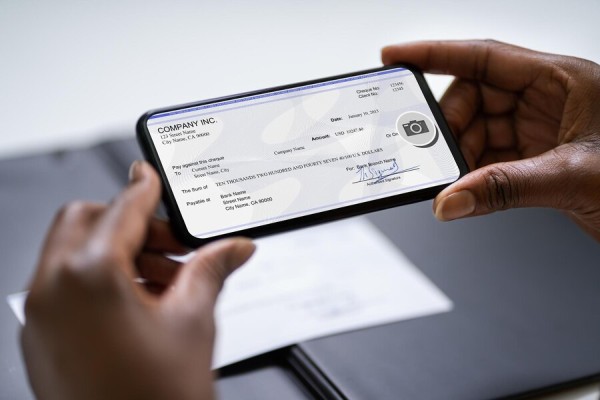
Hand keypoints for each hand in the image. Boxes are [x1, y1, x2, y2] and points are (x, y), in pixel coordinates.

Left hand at [21, 161, 254, 399]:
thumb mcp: (193, 321)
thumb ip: (212, 269)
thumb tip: (234, 247)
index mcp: (89, 277)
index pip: (122, 208)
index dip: (145, 187)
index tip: (151, 174)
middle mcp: (52, 292)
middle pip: (86, 222)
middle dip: (132, 225)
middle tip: (173, 246)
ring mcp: (40, 318)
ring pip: (73, 254)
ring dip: (119, 255)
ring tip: (166, 282)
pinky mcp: (41, 340)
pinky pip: (66, 287)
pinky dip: (100, 281)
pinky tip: (141, 304)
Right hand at [382, 40, 599, 240]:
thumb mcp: (572, 177)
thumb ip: (505, 188)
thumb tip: (451, 200)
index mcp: (561, 80)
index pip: (485, 57)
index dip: (435, 53)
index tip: (397, 58)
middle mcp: (546, 99)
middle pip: (475, 97)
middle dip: (451, 126)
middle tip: (434, 153)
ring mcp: (538, 128)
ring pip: (478, 130)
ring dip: (461, 156)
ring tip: (458, 179)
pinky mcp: (534, 157)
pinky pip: (489, 157)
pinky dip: (473, 173)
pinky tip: (469, 186)